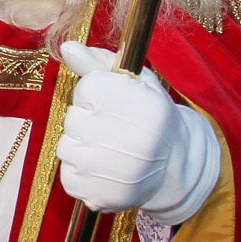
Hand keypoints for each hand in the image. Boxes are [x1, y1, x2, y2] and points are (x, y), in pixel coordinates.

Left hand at [54, 42, 218, 224]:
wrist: (174, 167)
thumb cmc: (149, 116)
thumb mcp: (135, 81)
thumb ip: (98, 62)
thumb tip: (67, 47)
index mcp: (138, 102)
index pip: (87, 89)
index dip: (96, 94)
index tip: (114, 103)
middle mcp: (127, 137)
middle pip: (73, 119)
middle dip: (87, 120)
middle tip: (114, 129)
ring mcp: (111, 170)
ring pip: (66, 147)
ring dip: (81, 146)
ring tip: (108, 150)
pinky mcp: (99, 195)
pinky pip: (68, 176)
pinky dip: (80, 172)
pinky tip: (103, 169)